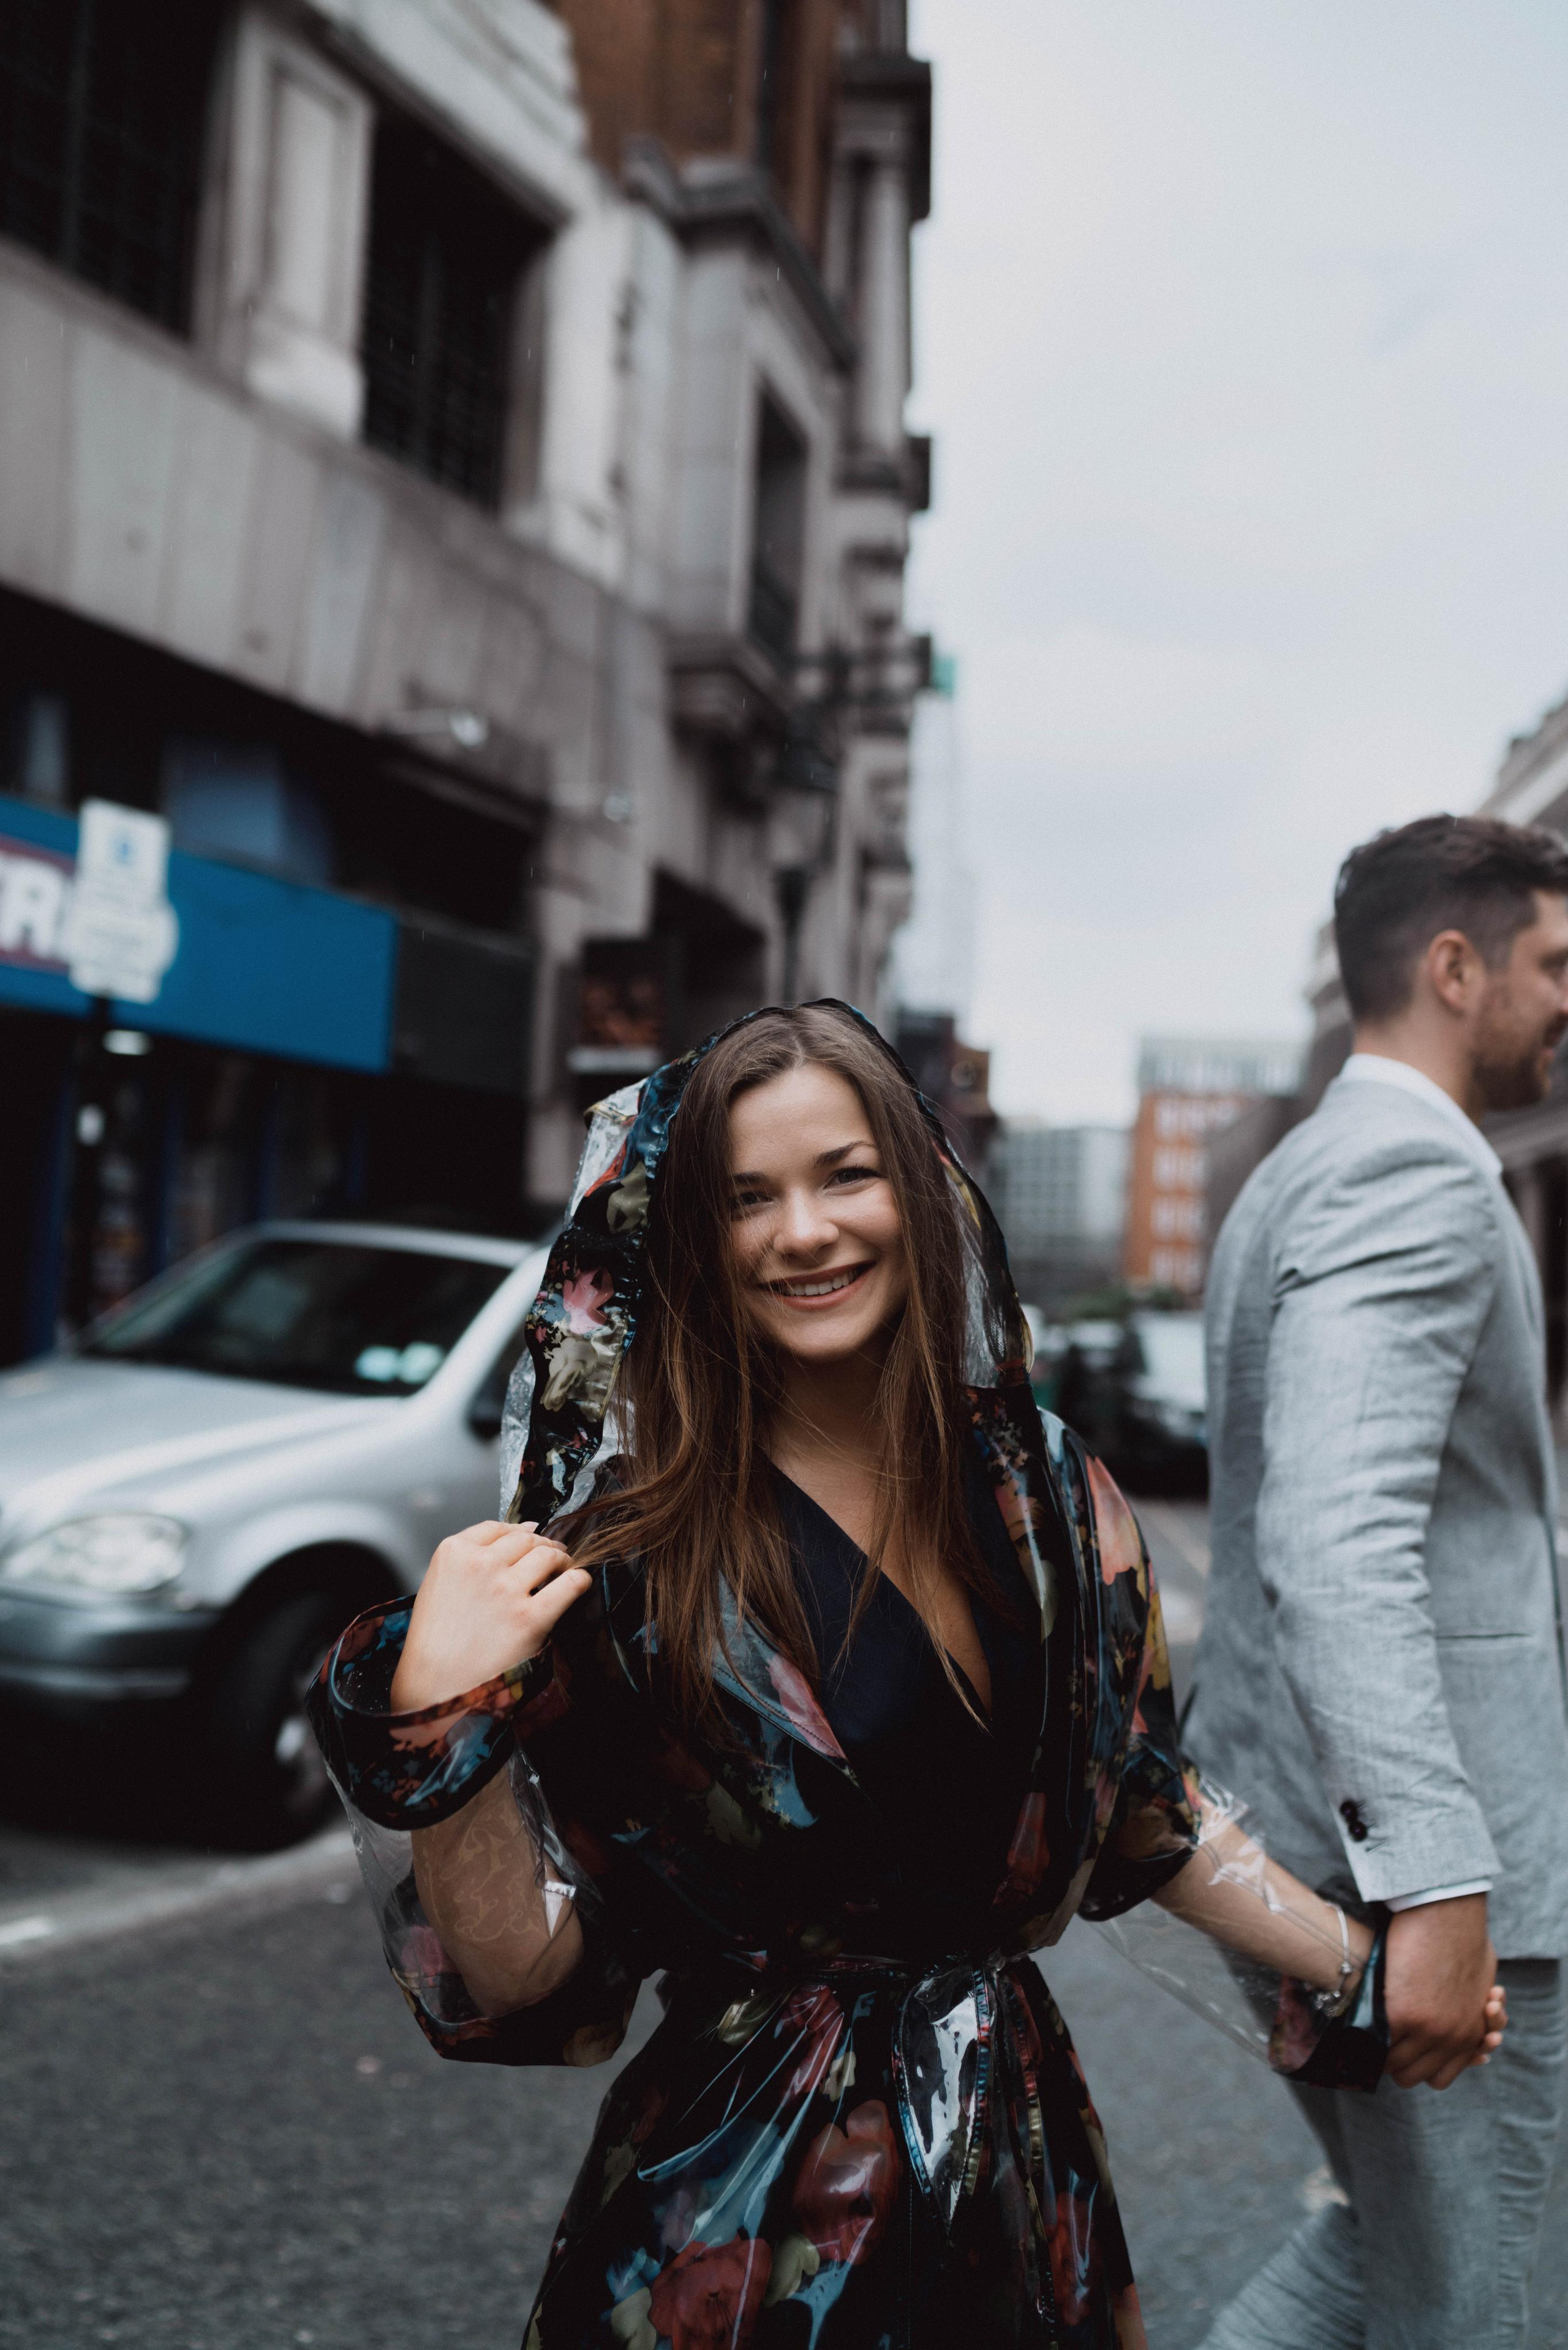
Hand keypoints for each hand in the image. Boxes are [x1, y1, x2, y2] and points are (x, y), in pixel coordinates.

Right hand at [390, 1520, 590, 1712]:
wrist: (434, 1687)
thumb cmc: (435, 1642)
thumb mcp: (437, 1585)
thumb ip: (470, 1557)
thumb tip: (523, 1531)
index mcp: (453, 1553)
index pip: (497, 1527)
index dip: (517, 1532)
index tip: (528, 1538)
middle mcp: (480, 1565)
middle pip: (525, 1539)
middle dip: (541, 1546)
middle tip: (550, 1558)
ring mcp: (506, 1590)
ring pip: (548, 1555)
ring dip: (560, 1560)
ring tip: (562, 1571)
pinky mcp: (530, 1618)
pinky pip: (569, 1585)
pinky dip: (578, 1581)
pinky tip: (578, 1585)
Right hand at [1384, 1894, 1499, 2089]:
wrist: (1448, 1913)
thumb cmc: (1463, 1937)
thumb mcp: (1478, 1982)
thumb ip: (1471, 2005)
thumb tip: (1469, 2009)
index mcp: (1471, 2032)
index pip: (1441, 2076)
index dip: (1421, 2067)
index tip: (1409, 2053)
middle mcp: (1452, 2038)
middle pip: (1417, 2076)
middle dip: (1402, 2064)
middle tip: (1389, 2043)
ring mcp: (1428, 2030)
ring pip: (1397, 2065)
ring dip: (1384, 2054)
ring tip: (1374, 2033)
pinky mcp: (1403, 2016)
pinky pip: (1380, 2044)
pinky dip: (1370, 2038)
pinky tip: (1363, 2022)